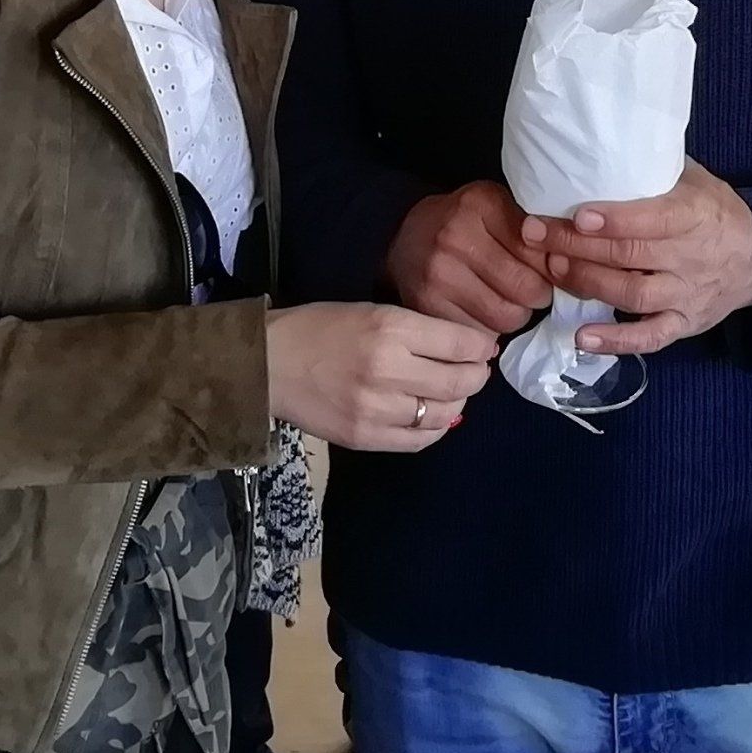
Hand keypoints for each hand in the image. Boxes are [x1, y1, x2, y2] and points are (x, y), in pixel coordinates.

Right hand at [267, 303, 496, 452]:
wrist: (267, 365)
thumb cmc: (318, 328)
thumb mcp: (370, 312)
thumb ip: (416, 329)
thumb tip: (465, 348)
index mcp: (390, 328)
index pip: (460, 343)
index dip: (480, 348)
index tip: (484, 349)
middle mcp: (389, 369)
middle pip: (459, 382)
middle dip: (476, 377)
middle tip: (475, 372)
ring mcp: (377, 408)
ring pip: (444, 414)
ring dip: (457, 404)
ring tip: (450, 394)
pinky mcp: (365, 437)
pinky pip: (419, 440)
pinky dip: (434, 430)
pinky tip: (430, 418)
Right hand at [384, 180, 555, 332]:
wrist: (405, 238)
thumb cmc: (463, 222)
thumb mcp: (497, 206)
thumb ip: (532, 227)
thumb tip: (568, 264)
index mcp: (480, 204)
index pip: (539, 250)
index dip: (551, 266)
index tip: (548, 269)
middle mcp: (456, 236)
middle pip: (526, 289)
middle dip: (537, 296)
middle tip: (531, 291)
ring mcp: (438, 273)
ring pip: (506, 317)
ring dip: (515, 316)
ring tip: (507, 302)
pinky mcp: (427, 305)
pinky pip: (480, 334)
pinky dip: (489, 331)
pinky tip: (482, 313)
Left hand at [539, 160, 751, 357]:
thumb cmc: (714, 210)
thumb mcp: (695, 180)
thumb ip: (654, 169)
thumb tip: (599, 146)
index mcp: (695, 216)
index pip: (654, 220)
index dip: (615, 220)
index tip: (577, 216)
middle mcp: (691, 258)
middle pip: (630, 256)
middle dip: (578, 247)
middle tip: (536, 236)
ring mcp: (687, 295)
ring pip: (633, 294)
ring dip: (588, 283)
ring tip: (552, 269)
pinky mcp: (684, 324)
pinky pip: (650, 338)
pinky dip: (616, 341)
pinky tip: (581, 338)